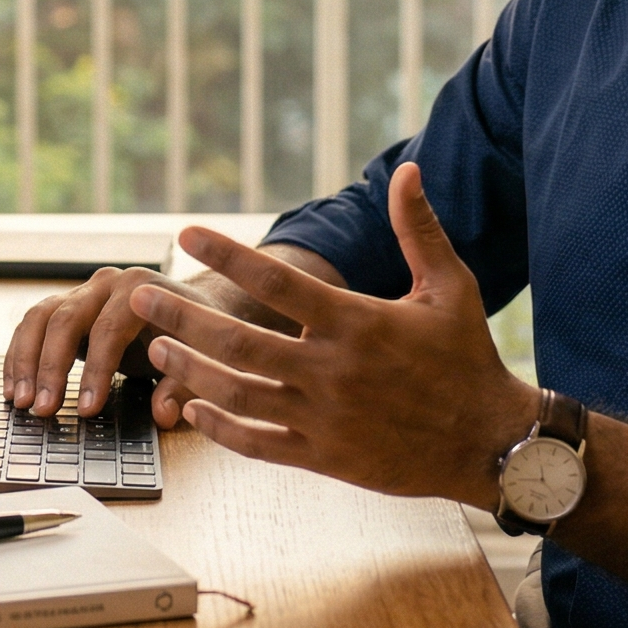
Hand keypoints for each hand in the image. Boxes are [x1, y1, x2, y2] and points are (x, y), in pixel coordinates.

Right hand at [5, 261, 203, 425]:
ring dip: (26, 361)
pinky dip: (20, 356)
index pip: (110, 328)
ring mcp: (84, 292)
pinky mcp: (68, 308)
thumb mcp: (204, 361)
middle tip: (42, 409)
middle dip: (50, 367)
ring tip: (20, 402)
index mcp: (142, 288)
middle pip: (65, 318)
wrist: (196, 308)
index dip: (96, 371)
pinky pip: (33, 326)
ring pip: (40, 317)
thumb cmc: (200, 336)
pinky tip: (14, 388)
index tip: (86, 409)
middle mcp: (107, 283)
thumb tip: (163, 413)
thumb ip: (184, 387)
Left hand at [130, 164, 538, 506]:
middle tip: (138, 297)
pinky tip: (192, 406)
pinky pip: (256, 442)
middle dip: (181, 317)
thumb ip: (419, 229)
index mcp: (357, 322)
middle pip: (238, 340)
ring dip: (189, 369)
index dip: (228, 255)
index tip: (187, 233)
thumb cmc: (467, 358)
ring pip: (237, 392)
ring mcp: (323, 417)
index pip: (278, 281)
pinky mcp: (322, 456)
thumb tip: (407, 170)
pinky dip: (219, 426)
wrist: (489, 443)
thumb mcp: (450, 287)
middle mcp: (332, 369)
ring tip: (156, 348)